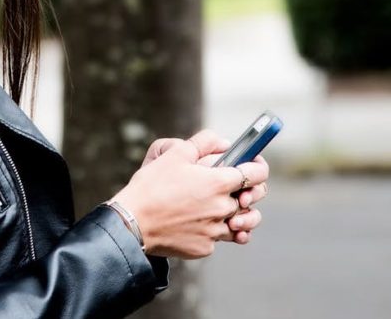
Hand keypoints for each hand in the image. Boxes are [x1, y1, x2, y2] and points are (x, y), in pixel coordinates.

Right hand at [111, 130, 269, 258]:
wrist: (131, 224)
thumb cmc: (151, 187)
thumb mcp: (175, 154)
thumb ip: (204, 142)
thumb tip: (224, 143)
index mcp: (218, 183)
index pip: (258, 174)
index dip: (259, 167)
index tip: (254, 164)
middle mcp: (222, 208)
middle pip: (252, 200)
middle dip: (248, 192)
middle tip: (239, 187)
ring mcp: (215, 231)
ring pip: (240, 224)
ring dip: (238, 215)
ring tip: (228, 210)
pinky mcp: (204, 248)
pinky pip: (218, 238)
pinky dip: (213, 230)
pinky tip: (201, 223)